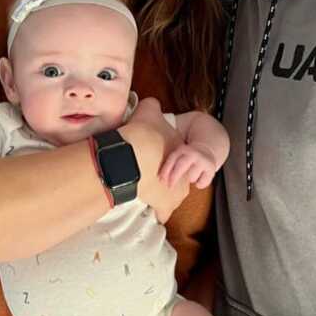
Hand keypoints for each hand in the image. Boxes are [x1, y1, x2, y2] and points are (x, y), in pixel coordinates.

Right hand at [124, 97, 188, 223]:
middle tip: (153, 176)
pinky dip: (158, 213)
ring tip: (149, 192)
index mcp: (180, 150)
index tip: (156, 160)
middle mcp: (183, 171)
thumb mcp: (148, 111)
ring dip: (163, 196)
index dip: (166, 158)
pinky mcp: (164, 204)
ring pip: (173, 197)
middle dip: (169, 178)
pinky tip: (151, 211)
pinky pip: (163, 212)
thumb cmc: (142, 133)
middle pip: (179, 177)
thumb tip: (150, 103)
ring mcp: (175, 190)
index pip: (178, 157)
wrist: (132, 154)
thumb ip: (151, 106)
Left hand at [159, 143, 217, 188]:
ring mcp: (203, 161)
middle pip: (181, 166)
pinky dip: (199, 184)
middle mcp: (193, 154)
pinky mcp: (211, 169)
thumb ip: (171, 164)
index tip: (161, 180)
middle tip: (169, 186)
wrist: (207, 150)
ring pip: (192, 177)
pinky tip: (199, 178)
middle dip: (174, 177)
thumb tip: (160, 179)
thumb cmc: (187, 157)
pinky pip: (201, 183)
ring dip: (190, 179)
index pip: (172, 159)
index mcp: (182, 149)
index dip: (165, 170)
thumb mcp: (179, 155)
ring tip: (191, 175)